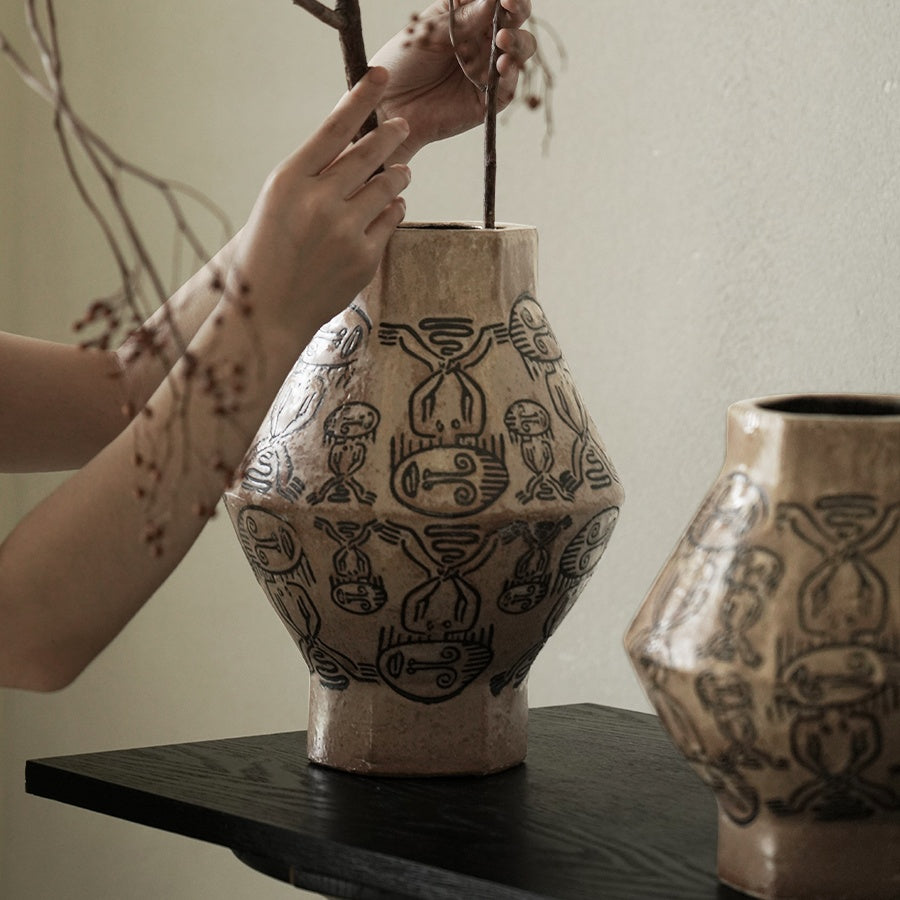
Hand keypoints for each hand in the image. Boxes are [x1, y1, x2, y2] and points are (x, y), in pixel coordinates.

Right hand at [230, 67, 410, 338]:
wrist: (271, 310)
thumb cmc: (271, 250)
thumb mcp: (279, 202)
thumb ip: (314, 173)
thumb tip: (360, 145)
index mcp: (289, 181)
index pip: (333, 128)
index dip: (361, 98)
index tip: (381, 77)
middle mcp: (318, 202)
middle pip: (370, 153)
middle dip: (391, 134)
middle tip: (401, 125)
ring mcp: (344, 231)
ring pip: (388, 185)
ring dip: (398, 175)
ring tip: (400, 171)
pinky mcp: (365, 258)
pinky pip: (392, 219)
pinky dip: (394, 209)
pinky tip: (389, 208)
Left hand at [370, 0, 535, 162]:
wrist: (388, 106)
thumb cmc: (401, 63)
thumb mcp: (429, 33)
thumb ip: (463, 19)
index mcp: (466, 17)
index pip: (495, 0)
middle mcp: (481, 41)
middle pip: (514, 21)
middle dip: (517, 11)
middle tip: (510, 7)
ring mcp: (487, 70)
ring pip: (519, 51)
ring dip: (517, 42)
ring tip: (503, 40)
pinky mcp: (488, 100)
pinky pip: (508, 87)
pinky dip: (510, 74)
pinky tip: (502, 65)